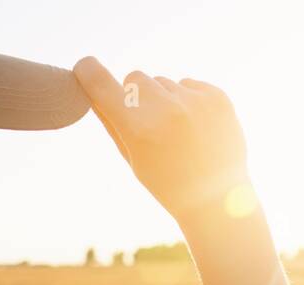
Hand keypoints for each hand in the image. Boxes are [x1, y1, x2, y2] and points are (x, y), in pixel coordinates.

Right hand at [73, 55, 251, 221]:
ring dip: (165, 99)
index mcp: (138, 129)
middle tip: (149, 122)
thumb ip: (110, 122)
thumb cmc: (168, 183)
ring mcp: (194, 101)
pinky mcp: (217, 96)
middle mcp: (166, 109)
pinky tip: (197, 128)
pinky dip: (189, 100)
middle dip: (136, 94)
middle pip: (135, 77)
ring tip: (178, 132)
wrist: (218, 198)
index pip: (101, 83)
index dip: (88, 71)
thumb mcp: (132, 158)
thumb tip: (89, 89)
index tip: (85, 67)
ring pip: (164, 82)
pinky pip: (189, 84)